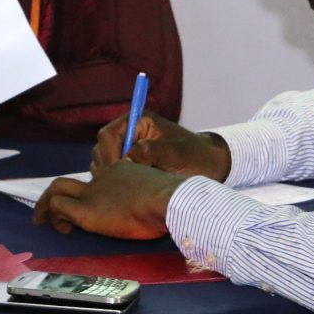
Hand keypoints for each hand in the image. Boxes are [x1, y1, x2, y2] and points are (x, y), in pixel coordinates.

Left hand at [31, 160, 183, 238]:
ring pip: (57, 189)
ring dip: (45, 205)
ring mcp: (94, 193)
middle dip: (54, 195)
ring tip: (41, 221)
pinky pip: (59, 206)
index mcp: (122, 172)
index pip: (96, 178)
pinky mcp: (88, 210)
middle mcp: (103, 178)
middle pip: (69, 181)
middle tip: (45, 211)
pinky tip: (63, 229)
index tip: (84, 203)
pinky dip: (54, 217)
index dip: (86, 191)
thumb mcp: (163, 192)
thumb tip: (160, 212)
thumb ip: (154, 197)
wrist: (170, 200)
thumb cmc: (174, 199)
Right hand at [90, 110, 231, 181]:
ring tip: (131, 187)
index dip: (109, 154)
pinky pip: (113, 174)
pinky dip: (118, 182)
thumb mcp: (175, 154)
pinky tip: (133, 192)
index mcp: (139, 122)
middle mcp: (131, 134)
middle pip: (102, 149)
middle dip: (109, 167)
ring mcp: (129, 150)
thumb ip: (150, 151)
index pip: (108, 135)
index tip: (118, 172)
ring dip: (112, 176)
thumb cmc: (196, 157)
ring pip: (104, 163)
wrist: (211, 168)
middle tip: (122, 184)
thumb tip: (127, 158)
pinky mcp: (131, 165)